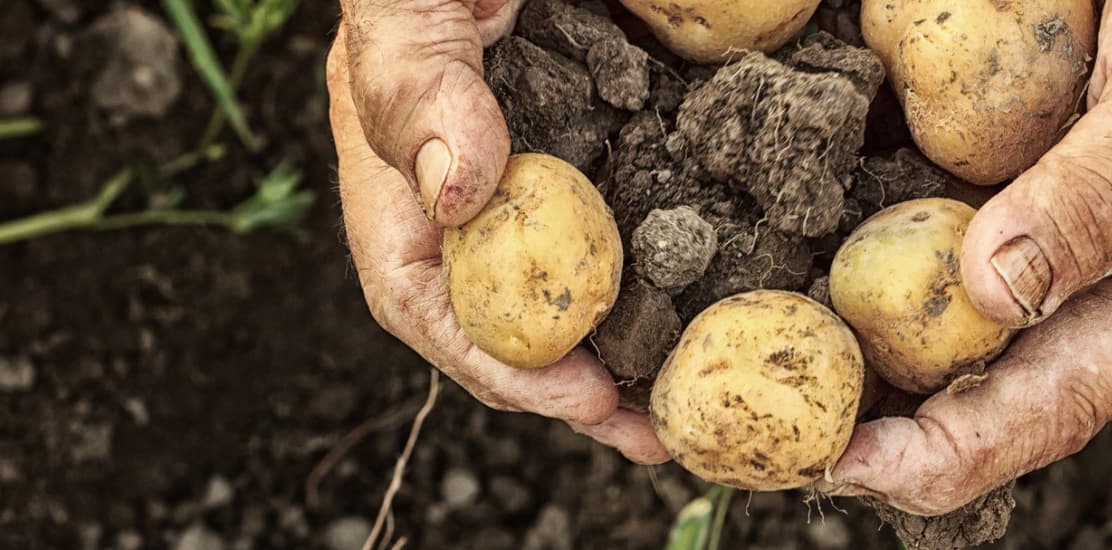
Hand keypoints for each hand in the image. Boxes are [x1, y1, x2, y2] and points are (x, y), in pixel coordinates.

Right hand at [328, 0, 668, 463]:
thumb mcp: (412, 1)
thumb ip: (418, 79)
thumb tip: (456, 189)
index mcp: (398, 170)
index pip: (425, 298)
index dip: (499, 363)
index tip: (580, 396)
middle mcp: (463, 193)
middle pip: (503, 323)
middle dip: (573, 391)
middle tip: (659, 435)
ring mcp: (532, 178)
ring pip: (566, 292)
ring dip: (623, 355)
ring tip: (689, 402)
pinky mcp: (596, 154)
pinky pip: (623, 232)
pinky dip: (660, 283)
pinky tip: (713, 311)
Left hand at [824, 0, 1111, 514]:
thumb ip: (1111, 188)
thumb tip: (999, 292)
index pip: (1056, 403)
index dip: (953, 452)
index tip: (854, 468)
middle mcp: (1098, 276)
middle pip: (987, 385)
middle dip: (888, 428)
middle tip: (785, 441)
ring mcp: (1044, 227)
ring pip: (946, 323)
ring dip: (866, 361)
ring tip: (780, 385)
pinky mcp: (999, 174)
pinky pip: (922, 230)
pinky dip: (864, 264)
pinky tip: (802, 278)